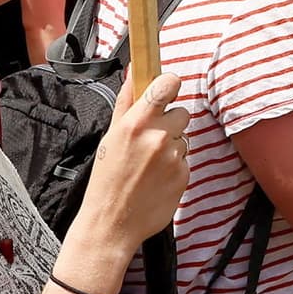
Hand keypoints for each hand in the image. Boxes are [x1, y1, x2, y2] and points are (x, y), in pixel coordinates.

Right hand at [76, 72, 190, 251]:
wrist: (112, 223)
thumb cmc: (106, 179)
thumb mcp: (110, 136)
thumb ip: (126, 101)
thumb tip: (134, 70)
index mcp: (136, 123)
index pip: (168, 84)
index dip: (169, 85)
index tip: (165, 92)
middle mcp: (158, 137)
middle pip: (181, 112)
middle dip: (169, 122)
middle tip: (150, 140)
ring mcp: (174, 157)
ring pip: (184, 138)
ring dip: (172, 146)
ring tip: (150, 164)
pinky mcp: (185, 175)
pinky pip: (185, 160)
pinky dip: (175, 166)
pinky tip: (157, 178)